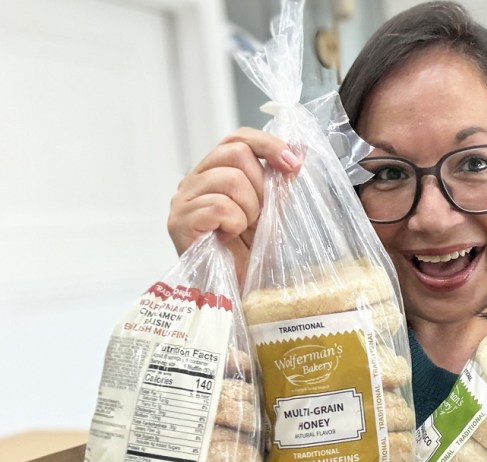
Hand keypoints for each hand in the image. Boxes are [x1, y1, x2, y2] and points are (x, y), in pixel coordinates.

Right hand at [167, 127, 302, 283]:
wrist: (235, 292)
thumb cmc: (250, 254)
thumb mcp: (271, 212)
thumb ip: (280, 182)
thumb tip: (300, 149)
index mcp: (213, 173)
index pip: (237, 138)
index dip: (268, 145)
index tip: (293, 164)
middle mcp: (193, 181)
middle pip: (235, 152)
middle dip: (260, 186)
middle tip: (258, 216)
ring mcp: (183, 201)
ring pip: (230, 179)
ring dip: (249, 209)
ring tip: (243, 230)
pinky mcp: (180, 223)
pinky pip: (219, 206)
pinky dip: (235, 223)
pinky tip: (229, 238)